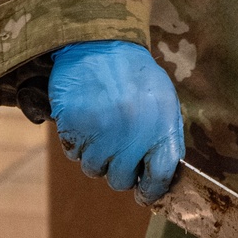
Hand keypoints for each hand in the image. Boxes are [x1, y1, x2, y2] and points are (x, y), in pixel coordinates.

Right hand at [48, 41, 183, 201]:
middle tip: (118, 152)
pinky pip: (73, 153)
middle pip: (121, 180)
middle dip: (119, 172)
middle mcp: (132, 134)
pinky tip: (86, 122)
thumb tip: (161, 175)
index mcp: (160, 128)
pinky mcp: (74, 126)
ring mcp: (101, 132)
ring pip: (93, 170)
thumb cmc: (136, 75)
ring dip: (96, 157)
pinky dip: (77, 144)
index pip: (160, 176)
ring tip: (101, 130)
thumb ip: (164, 138)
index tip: (145, 194)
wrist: (100, 43)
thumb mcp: (164, 102)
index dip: (152, 191)